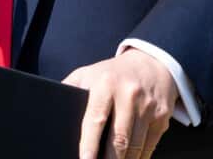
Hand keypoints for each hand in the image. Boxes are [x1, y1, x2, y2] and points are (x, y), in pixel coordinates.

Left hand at [63, 48, 177, 158]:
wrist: (152, 62)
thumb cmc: (113, 73)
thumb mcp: (88, 74)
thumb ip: (69, 90)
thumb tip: (51, 111)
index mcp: (106, 84)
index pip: (96, 119)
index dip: (89, 144)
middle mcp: (129, 95)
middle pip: (119, 140)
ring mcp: (148, 107)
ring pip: (135, 148)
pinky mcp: (162, 117)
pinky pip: (149, 147)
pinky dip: (138, 158)